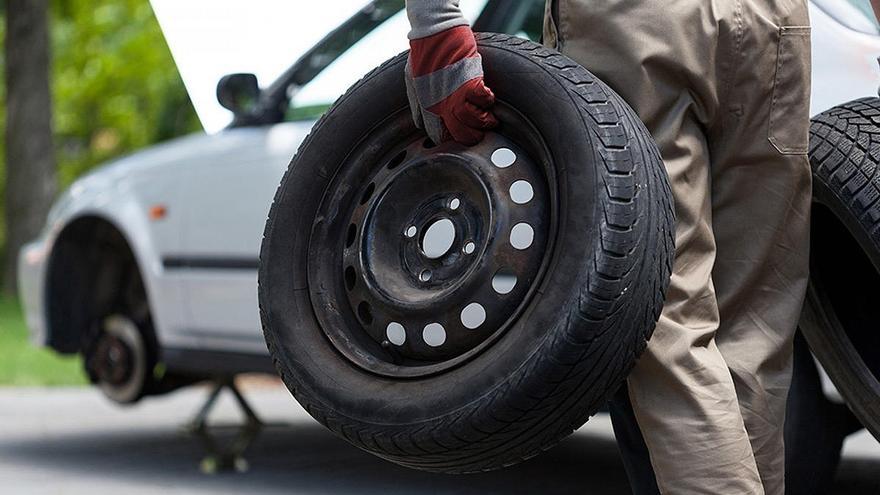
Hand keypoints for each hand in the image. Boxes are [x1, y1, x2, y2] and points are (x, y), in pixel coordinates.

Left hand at [405, 25, 497, 145]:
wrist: (434, 31)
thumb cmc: (424, 53)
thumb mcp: (412, 82)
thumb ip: (418, 104)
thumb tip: (421, 122)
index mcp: (427, 106)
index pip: (439, 135)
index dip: (451, 138)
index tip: (460, 134)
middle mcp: (441, 103)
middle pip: (460, 134)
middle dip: (472, 137)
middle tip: (480, 132)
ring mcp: (456, 93)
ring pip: (474, 121)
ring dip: (484, 121)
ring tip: (489, 118)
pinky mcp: (469, 80)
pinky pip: (484, 100)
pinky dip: (488, 100)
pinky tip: (488, 96)